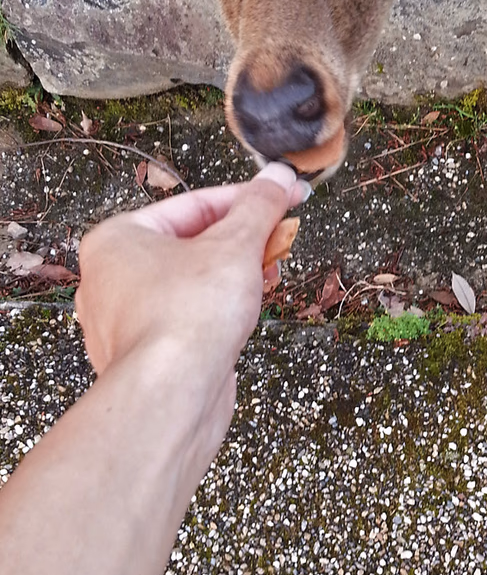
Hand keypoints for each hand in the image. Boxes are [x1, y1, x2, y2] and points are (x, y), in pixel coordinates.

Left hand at [76, 162, 307, 411]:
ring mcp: (127, 320)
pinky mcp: (148, 355)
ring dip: (237, 273)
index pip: (195, 204)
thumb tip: (279, 176)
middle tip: (283, 234)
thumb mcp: (236, 244)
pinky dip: (222, 307)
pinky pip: (190, 315)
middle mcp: (112, 278)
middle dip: (244, 239)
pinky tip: (251, 308)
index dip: (249, 198)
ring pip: (193, 281)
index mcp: (118, 239)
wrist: (172, 398)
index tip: (286, 195)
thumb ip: (260, 206)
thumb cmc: (187, 316)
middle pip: (193, 241)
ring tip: (272, 272)